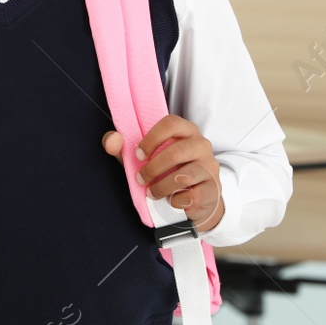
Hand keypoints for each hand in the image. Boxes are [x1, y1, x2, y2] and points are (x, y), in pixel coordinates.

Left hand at [102, 115, 224, 231]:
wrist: (196, 199)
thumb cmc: (167, 172)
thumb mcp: (144, 159)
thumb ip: (123, 148)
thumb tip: (112, 140)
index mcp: (186, 130)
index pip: (171, 123)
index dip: (151, 139)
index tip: (138, 155)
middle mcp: (201, 145)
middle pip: (176, 152)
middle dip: (153, 169)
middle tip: (140, 179)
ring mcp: (210, 167)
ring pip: (184, 176)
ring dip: (161, 187)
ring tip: (152, 193)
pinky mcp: (213, 189)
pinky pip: (191, 196)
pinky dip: (175, 201)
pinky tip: (171, 201)